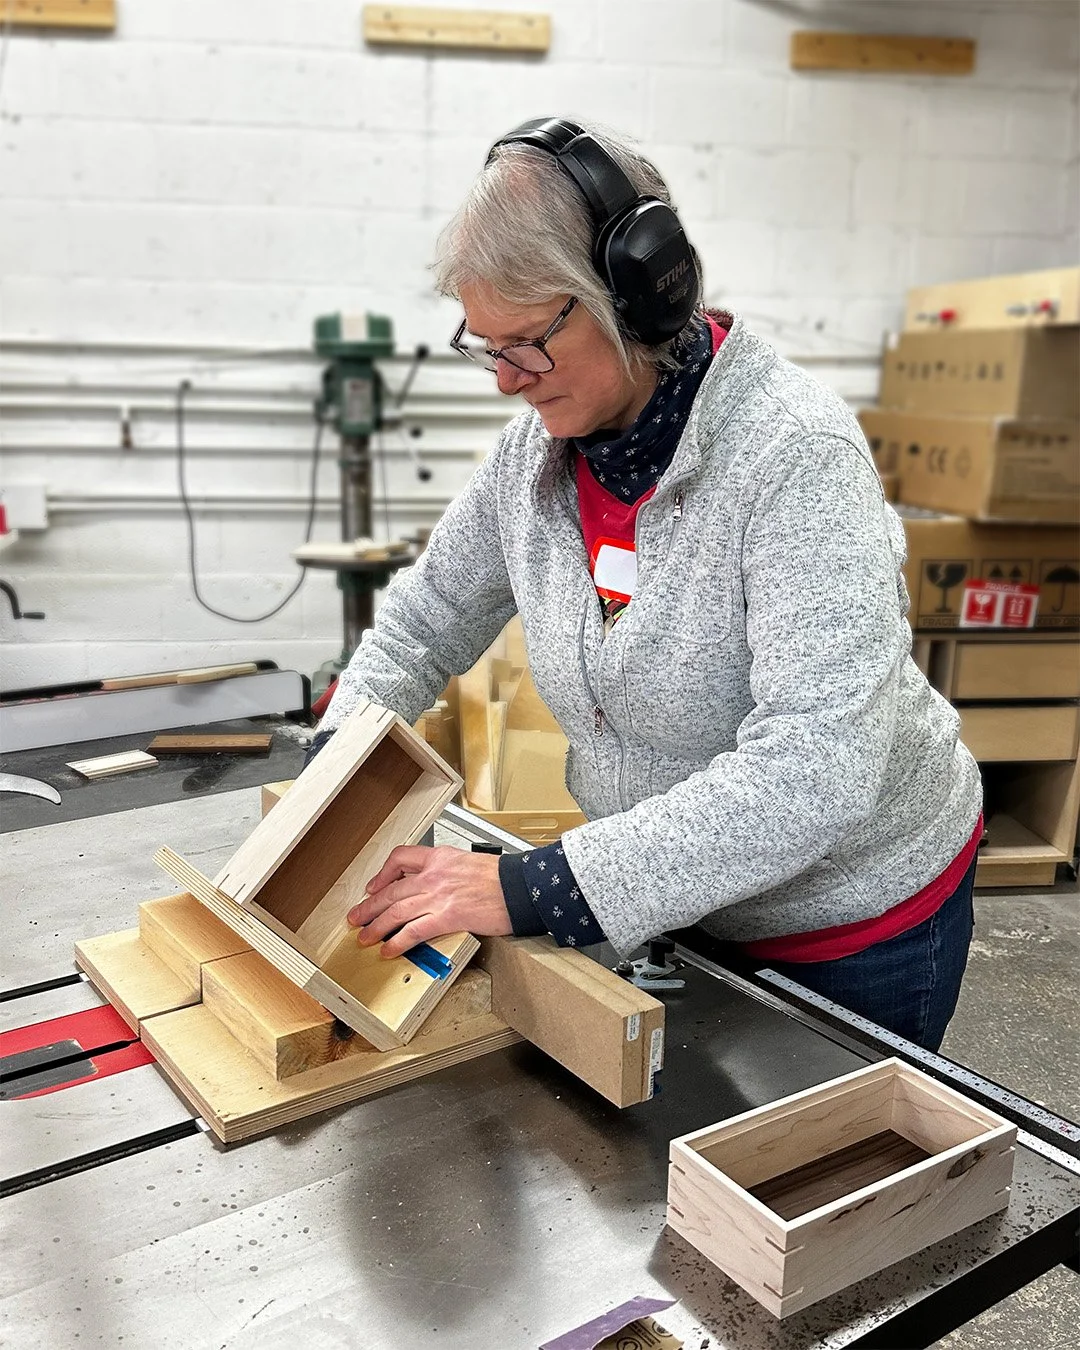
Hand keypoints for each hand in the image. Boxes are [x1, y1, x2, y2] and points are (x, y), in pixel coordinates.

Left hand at [348, 845, 511, 958]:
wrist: (521, 886)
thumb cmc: (502, 877)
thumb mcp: (470, 862)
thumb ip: (449, 872)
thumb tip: (436, 888)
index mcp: (440, 857)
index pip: (401, 858)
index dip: (382, 874)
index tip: (374, 886)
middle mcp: (434, 875)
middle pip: (391, 890)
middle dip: (369, 906)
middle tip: (356, 917)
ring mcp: (438, 896)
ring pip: (396, 911)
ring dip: (376, 926)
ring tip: (365, 937)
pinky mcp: (447, 917)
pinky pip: (414, 931)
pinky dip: (397, 942)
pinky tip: (388, 949)